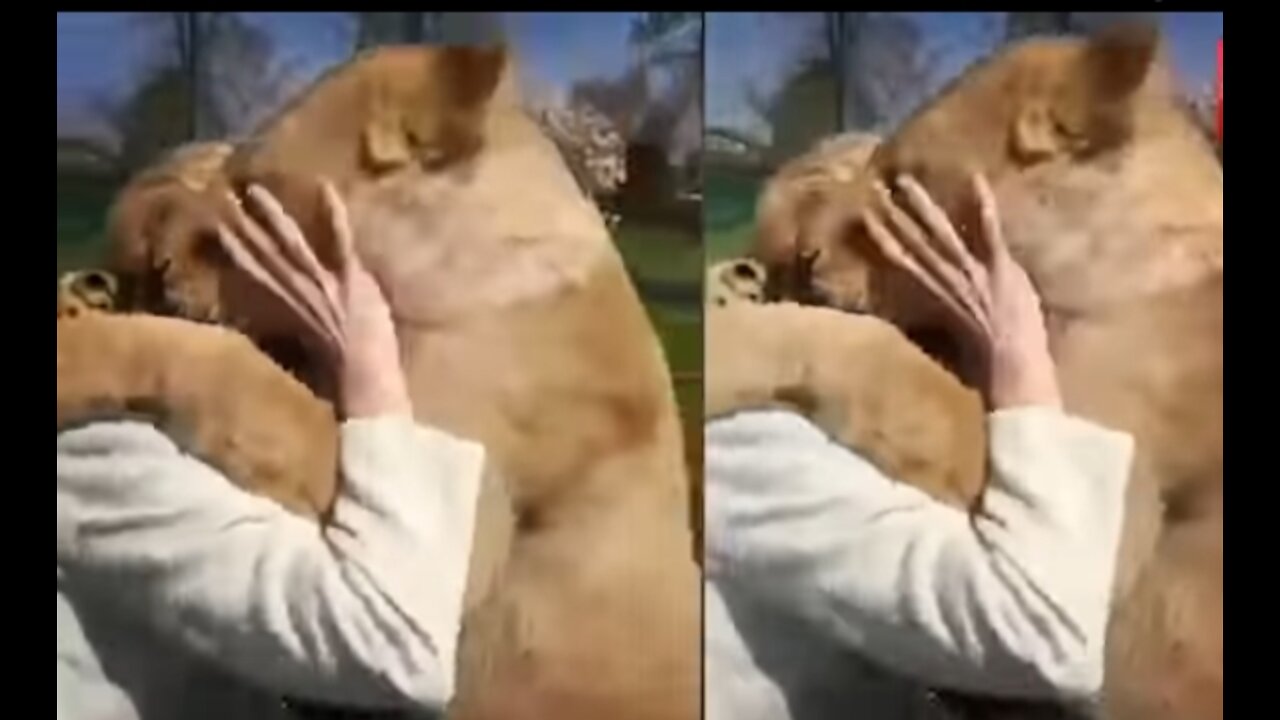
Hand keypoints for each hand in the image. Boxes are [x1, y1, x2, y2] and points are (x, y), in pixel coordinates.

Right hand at [217, 182, 412, 419]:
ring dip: (272, 216)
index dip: (239, 253)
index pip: (258, 277)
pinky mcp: (349, 277)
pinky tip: (325, 187)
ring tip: (254, 191)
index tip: (218, 230)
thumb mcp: (316, 353)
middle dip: (244, 227)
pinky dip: (333, 213)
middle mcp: (299, 293)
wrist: (365, 383)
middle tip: (222, 197)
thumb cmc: (346, 378)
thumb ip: (306, 331)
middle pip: (266, 255)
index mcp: (291, 312)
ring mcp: (322, 283)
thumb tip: (297, 323)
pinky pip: (339, 239)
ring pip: (292, 243)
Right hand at [863, 173, 1061, 410]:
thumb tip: (929, 308)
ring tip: (904, 182)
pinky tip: (973, 179)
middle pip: (915, 242)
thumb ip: (944, 317)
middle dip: (893, 215)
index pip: (901, 262)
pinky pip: (988, 230)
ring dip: (922, 206)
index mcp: (936, 297)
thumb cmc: (984, 365)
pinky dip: (982, 205)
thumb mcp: (955, 340)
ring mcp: (972, 270)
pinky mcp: (1000, 266)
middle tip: (875, 187)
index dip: (881, 240)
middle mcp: (947, 279)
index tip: (864, 218)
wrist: (1010, 366)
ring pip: (941, 232)